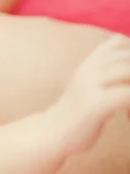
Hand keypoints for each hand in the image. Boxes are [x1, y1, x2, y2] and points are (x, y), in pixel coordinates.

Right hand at [50, 34, 129, 155]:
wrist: (51, 132)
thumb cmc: (77, 111)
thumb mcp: (87, 83)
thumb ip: (102, 66)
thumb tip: (120, 43)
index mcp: (88, 63)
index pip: (118, 41)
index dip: (129, 51)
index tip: (127, 76)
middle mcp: (88, 70)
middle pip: (126, 57)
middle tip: (128, 93)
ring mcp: (90, 86)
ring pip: (128, 72)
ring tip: (129, 107)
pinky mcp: (94, 104)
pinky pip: (126, 95)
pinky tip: (128, 116)